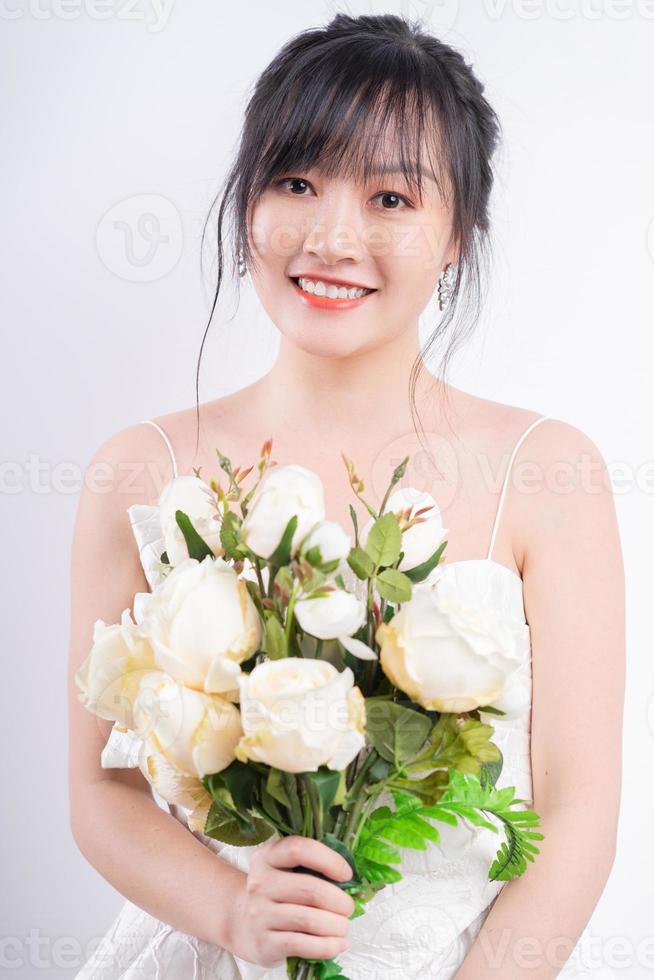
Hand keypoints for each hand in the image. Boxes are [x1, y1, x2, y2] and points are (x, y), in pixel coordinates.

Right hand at [226, 835, 355, 968]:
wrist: (240, 922)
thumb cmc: (276, 893)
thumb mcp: (286, 871)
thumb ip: (314, 870)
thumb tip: (355, 887)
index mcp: (268, 857)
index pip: (299, 849)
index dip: (329, 860)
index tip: (347, 874)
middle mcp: (260, 883)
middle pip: (310, 889)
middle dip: (339, 901)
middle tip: (349, 907)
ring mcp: (259, 914)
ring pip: (308, 920)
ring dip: (336, 925)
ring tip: (344, 927)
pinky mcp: (264, 942)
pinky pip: (302, 945)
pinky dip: (327, 947)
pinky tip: (339, 944)